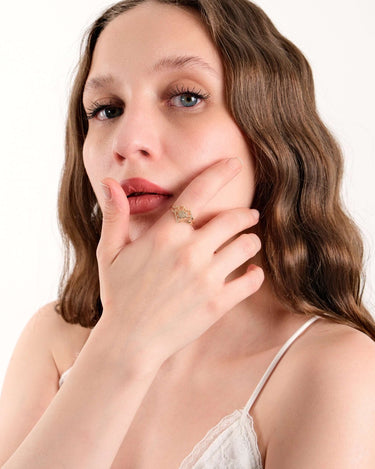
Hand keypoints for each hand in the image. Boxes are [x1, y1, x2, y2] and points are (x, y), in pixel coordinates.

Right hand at [96, 157, 263, 368]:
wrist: (130, 341)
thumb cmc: (119, 295)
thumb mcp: (109, 253)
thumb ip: (115, 216)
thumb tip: (108, 181)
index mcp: (164, 236)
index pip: (198, 193)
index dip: (219, 173)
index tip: (234, 164)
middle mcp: (189, 252)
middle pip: (233, 219)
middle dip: (245, 214)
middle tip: (249, 215)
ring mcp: (206, 278)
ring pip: (246, 246)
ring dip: (251, 240)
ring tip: (250, 241)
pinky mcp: (218, 304)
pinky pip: (251, 281)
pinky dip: (256, 274)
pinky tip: (252, 271)